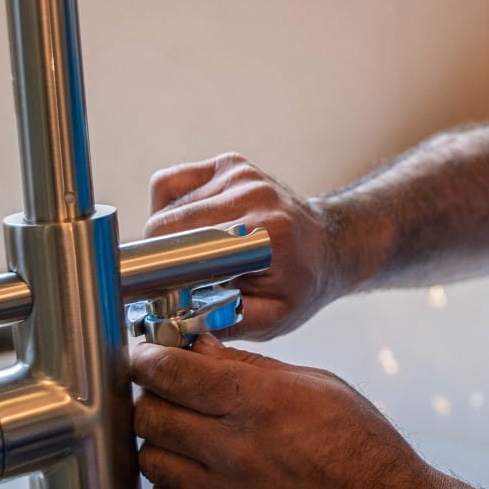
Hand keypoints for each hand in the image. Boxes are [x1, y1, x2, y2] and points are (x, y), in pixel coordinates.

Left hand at [132, 337, 486, 488]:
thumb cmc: (358, 444)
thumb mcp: (315, 384)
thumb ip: (250, 367)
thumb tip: (201, 348)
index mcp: (260, 403)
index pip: (173, 374)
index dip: (149, 358)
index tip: (147, 354)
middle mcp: (235, 449)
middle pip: (150, 416)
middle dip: (151, 395)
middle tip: (166, 387)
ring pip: (150, 459)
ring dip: (158, 439)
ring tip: (181, 428)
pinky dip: (169, 481)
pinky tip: (191, 467)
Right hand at [146, 153, 341, 339]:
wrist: (328, 247)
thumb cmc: (301, 285)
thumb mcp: (272, 318)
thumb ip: (225, 322)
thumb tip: (174, 324)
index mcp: (266, 231)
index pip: (184, 246)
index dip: (162, 271)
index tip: (161, 291)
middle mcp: (253, 194)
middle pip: (166, 223)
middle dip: (161, 254)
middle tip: (177, 277)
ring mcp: (240, 174)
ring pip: (165, 204)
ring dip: (166, 233)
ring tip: (192, 252)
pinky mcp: (230, 164)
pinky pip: (171, 182)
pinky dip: (169, 206)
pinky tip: (191, 227)